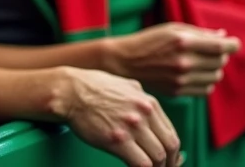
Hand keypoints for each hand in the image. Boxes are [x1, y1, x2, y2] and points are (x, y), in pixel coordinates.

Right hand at [55, 68, 181, 166]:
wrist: (70, 91)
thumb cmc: (93, 88)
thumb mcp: (126, 86)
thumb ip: (141, 99)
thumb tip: (151, 112)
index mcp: (149, 102)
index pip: (171, 134)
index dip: (174, 152)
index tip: (171, 160)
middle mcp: (145, 114)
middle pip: (170, 147)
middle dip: (171, 164)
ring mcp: (132, 127)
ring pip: (158, 158)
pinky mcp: (117, 140)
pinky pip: (141, 164)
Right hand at [101, 23, 239, 96]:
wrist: (126, 62)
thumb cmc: (150, 40)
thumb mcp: (173, 29)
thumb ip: (199, 33)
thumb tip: (224, 36)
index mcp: (183, 42)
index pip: (220, 47)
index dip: (232, 45)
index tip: (234, 44)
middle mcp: (184, 61)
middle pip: (220, 62)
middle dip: (221, 55)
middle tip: (213, 50)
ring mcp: (181, 79)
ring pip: (215, 77)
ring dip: (215, 68)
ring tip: (203, 62)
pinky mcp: (178, 91)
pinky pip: (206, 89)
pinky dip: (207, 81)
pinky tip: (197, 74)